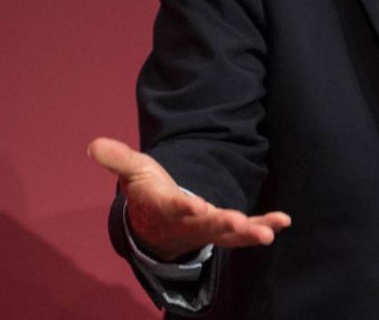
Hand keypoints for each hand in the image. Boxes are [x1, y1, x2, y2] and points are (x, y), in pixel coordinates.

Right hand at [88, 137, 290, 261]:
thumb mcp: (134, 172)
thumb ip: (119, 159)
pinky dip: (265, 227)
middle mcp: (189, 222)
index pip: (174, 207)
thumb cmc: (148, 192)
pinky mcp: (225, 230)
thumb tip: (94, 144)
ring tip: (268, 233)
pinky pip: (246, 232)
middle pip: (205, 225)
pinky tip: (284, 221)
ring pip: (229, 234)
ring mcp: (209, 229)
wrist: (156, 226)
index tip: (194, 206)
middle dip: (221, 224)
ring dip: (249, 233)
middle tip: (237, 222)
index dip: (184, 207)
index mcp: (165, 206)